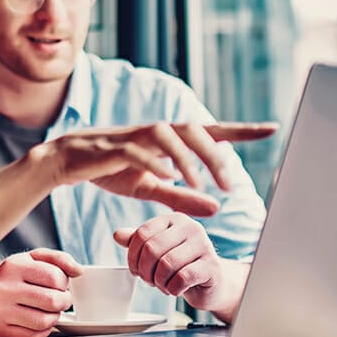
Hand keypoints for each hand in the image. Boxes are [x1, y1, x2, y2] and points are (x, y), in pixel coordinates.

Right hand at [0, 249, 80, 336]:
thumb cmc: (13, 276)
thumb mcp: (32, 258)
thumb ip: (58, 259)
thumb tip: (78, 270)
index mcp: (14, 266)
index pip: (55, 277)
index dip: (64, 282)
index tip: (59, 284)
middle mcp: (4, 288)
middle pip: (52, 301)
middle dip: (64, 301)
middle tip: (60, 299)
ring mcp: (0, 311)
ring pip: (45, 321)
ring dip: (54, 316)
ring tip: (49, 309)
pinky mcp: (0, 330)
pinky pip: (34, 335)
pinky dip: (43, 329)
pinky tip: (38, 319)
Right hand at [33, 122, 276, 215]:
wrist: (66, 162)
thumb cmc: (110, 170)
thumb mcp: (150, 188)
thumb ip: (182, 196)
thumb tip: (217, 208)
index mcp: (167, 140)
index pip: (210, 131)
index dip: (240, 130)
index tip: (271, 128)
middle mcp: (154, 132)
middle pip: (193, 129)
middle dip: (214, 154)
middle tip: (229, 184)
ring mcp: (133, 136)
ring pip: (167, 134)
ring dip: (187, 158)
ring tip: (199, 183)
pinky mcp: (112, 147)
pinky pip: (137, 150)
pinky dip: (154, 161)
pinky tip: (167, 177)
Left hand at [114, 213, 243, 318]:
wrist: (212, 283)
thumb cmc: (182, 265)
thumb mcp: (158, 250)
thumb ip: (138, 242)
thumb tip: (117, 235)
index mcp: (174, 219)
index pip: (142, 233)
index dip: (132, 256)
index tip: (135, 270)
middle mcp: (191, 227)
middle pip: (152, 249)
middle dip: (145, 271)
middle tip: (149, 281)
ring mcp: (204, 245)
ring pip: (166, 264)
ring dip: (159, 282)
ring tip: (163, 285)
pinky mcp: (213, 266)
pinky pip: (182, 278)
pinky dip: (172, 289)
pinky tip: (175, 289)